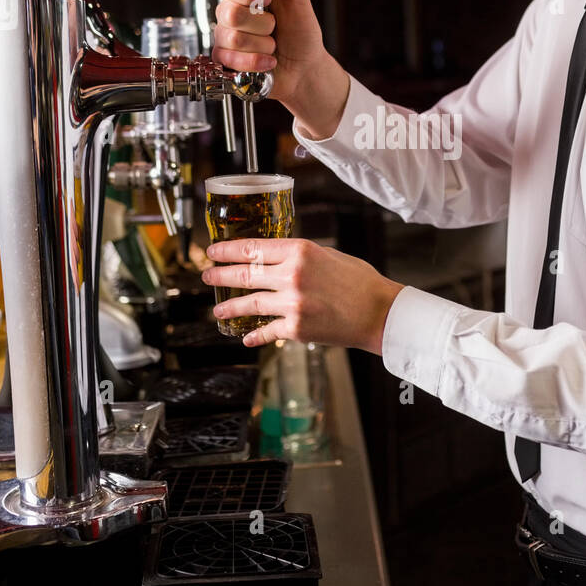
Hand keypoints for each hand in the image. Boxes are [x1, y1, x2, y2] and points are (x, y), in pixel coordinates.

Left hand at [202, 237, 404, 352]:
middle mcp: (292, 275)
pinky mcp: (296, 328)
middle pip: (244, 274)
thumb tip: (274, 259)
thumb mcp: (327, 255)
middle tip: (207, 277)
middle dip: (220, 276)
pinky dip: (254, 335)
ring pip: (248, 304)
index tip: (213, 252)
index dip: (228, 250)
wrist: (378, 313)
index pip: (253, 248)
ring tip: (218, 311)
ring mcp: (292, 303)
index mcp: (300, 251)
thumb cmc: (359, 282)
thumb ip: (299, 257)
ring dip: (229, 308)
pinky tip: (246, 337)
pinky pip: (267, 331)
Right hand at [212, 0, 327, 110]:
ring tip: (272, 46)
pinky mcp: (225, 60)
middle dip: (263, 24)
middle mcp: (230, 13)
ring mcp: (225, 37)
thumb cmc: (301, 31)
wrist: (306, 68)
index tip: (267, 0)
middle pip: (230, 13)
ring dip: (262, 45)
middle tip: (275, 27)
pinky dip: (256, 62)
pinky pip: (229, 59)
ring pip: (232, 38)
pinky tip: (267, 61)